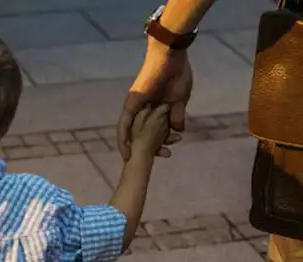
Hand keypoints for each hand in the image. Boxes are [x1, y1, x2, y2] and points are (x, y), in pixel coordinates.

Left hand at [118, 41, 190, 159]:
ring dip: (137, 148)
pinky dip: (123, 140)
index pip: (156, 131)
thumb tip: (178, 131)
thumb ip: (176, 116)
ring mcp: (136, 108)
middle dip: (155, 148)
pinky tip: (125, 154)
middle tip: (166, 156)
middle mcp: (144, 110)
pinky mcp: (130, 105)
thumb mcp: (180, 101)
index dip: (162, 143)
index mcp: (156, 110)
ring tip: (139, 163)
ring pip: (133, 133)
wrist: (171, 57)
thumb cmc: (177, 75)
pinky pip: (124, 126)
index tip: (169, 153)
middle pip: (145, 134)